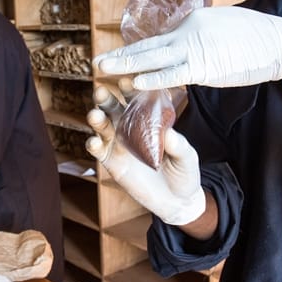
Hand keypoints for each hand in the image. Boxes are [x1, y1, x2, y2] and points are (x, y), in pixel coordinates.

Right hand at [85, 85, 205, 225]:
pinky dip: (93, 145)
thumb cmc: (184, 172)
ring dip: (97, 119)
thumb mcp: (187, 157)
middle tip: (101, 91)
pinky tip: (93, 142)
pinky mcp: (112, 162)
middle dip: (106, 99)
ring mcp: (120, 144)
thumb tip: (168, 134)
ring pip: (103, 126)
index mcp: (148, 120)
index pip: (138, 100)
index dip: (132, 89)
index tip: (127, 80)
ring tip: (95, 115)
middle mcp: (130, 128)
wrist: (177, 201)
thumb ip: (179, 145)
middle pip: (114, 108)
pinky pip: (99, 151)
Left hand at [94, 6, 281, 89]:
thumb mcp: (222, 27)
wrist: (278, 43)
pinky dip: (152, 78)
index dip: (138, 51)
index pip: (159, 39)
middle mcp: (187, 31)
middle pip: (147, 46)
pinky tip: (135, 82)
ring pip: (152, 58)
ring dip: (126, 66)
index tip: (119, 57)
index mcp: (192, 22)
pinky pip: (172, 74)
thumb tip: (189, 42)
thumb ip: (202, 35)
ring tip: (103, 70)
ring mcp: (194, 48)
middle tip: (96, 61)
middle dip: (121, 56)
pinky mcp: (204, 67)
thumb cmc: (256, 38)